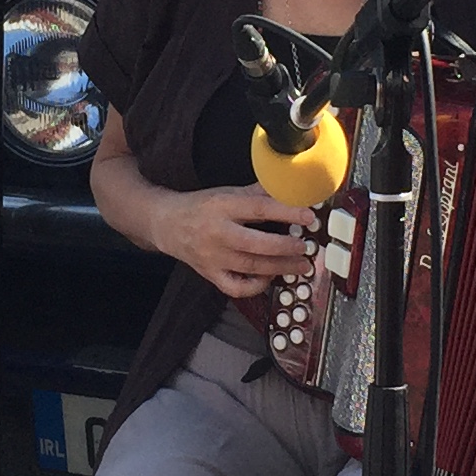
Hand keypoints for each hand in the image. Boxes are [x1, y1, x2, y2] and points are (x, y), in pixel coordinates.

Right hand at [163, 184, 315, 299]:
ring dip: (280, 267)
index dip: (287, 213)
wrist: (167, 224)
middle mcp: (217, 233)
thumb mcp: (227, 193)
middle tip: (306, 247)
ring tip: (301, 265)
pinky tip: (270, 277)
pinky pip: (236, 287)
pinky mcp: (210, 274)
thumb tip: (288, 187)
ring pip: (251, 267)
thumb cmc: (201, 207)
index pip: (259, 209)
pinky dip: (256, 286)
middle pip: (256, 244)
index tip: (308, 217)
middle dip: (286, 248)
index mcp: (222, 207)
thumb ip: (257, 192)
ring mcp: (213, 257)